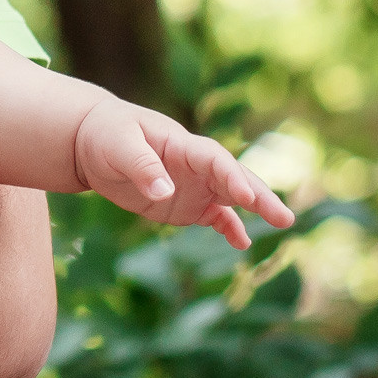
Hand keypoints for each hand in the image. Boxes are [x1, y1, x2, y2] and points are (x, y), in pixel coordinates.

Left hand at [70, 96, 295, 249]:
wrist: (92, 143)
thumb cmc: (106, 134)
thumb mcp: (118, 146)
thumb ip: (141, 167)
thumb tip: (164, 192)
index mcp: (181, 144)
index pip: (214, 159)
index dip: (231, 176)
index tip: (245, 196)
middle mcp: (195, 164)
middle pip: (233, 177)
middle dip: (259, 195)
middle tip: (285, 217)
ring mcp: (193, 185)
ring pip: (232, 196)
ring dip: (256, 208)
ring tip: (283, 223)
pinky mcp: (185, 203)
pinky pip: (215, 216)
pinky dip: (231, 227)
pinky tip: (243, 243)